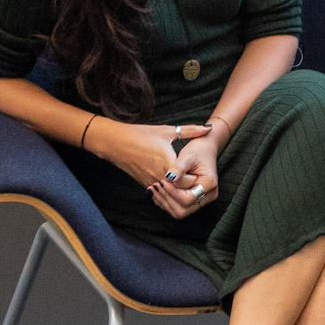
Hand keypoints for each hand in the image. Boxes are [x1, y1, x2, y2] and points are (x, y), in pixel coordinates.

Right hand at [91, 120, 209, 206]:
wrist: (115, 143)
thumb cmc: (141, 134)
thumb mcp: (167, 131)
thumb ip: (190, 130)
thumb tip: (208, 128)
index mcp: (167, 162)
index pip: (187, 181)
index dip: (195, 178)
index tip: (198, 170)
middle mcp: (159, 176)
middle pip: (181, 191)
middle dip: (190, 187)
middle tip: (196, 179)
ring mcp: (151, 182)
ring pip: (171, 196)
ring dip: (180, 192)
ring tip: (187, 184)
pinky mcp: (146, 186)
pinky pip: (161, 196)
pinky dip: (170, 194)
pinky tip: (176, 188)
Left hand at [160, 129, 223, 217]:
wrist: (204, 149)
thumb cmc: (197, 150)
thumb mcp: (188, 155)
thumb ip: (179, 167)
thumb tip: (169, 178)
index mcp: (209, 185)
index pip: (187, 199)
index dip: (172, 192)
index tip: (162, 181)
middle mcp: (208, 196)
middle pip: (183, 210)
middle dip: (167, 200)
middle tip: (156, 185)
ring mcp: (202, 200)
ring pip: (180, 212)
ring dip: (164, 202)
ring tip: (154, 188)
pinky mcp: (194, 200)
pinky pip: (178, 208)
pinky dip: (165, 202)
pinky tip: (157, 191)